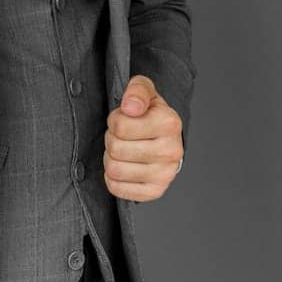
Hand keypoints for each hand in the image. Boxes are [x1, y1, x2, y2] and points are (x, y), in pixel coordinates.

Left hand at [102, 74, 183, 201]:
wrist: (167, 139)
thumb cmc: (151, 113)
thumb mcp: (145, 91)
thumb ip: (137, 90)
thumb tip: (130, 107)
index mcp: (170, 123)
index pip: (120, 126)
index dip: (115, 120)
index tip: (124, 118)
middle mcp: (171, 151)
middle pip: (116, 149)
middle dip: (112, 140)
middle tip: (122, 136)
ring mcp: (165, 174)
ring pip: (115, 170)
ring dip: (111, 158)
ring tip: (123, 150)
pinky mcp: (156, 191)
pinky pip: (117, 188)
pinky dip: (113, 178)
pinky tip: (124, 166)